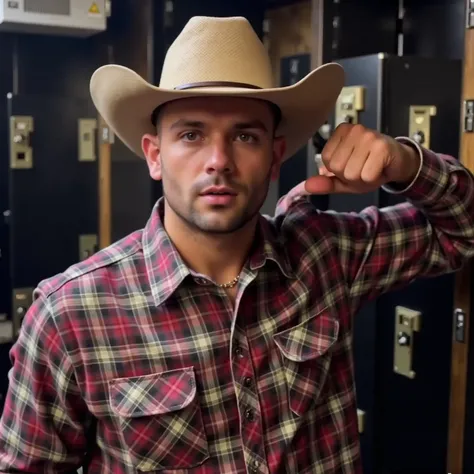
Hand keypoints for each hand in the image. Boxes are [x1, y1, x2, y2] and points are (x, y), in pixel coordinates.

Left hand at [304, 123, 420, 194]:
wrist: (399, 164)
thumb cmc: (370, 167)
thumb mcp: (344, 178)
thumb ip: (325, 182)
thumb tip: (306, 186)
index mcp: (341, 132)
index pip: (326, 160)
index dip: (339, 171)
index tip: (353, 166)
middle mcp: (354, 129)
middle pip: (337, 167)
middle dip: (350, 176)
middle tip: (364, 168)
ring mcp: (368, 136)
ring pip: (351, 172)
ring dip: (362, 178)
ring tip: (372, 168)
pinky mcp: (381, 147)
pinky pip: (366, 175)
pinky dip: (373, 178)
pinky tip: (380, 168)